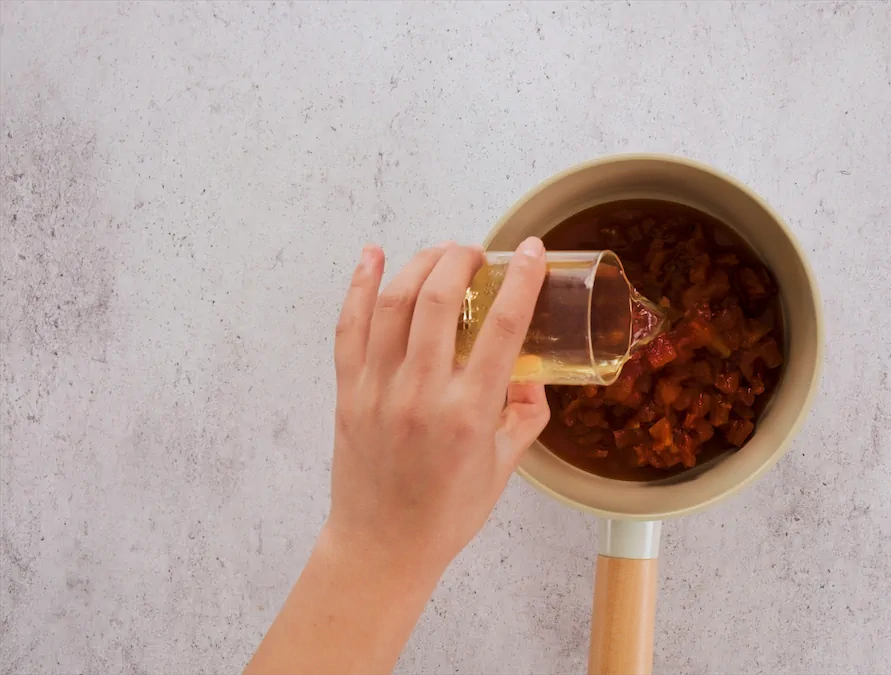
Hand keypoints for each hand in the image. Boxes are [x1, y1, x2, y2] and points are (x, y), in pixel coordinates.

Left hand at [326, 238, 549, 568]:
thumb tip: (531, 372)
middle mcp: (421, 395)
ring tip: (441, 253)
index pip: (502, 328)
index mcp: (468, 414)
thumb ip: (524, 414)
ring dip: (419, 264)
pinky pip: (349, 327)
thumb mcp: (504, 467)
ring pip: (393, 304)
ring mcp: (378, 390)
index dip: (522, 280)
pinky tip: (372, 257)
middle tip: (477, 253)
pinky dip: (359, 286)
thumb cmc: (446, 513)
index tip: (533, 252)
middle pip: (438, 300)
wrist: (383, 546)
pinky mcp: (349, 393)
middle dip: (461, 260)